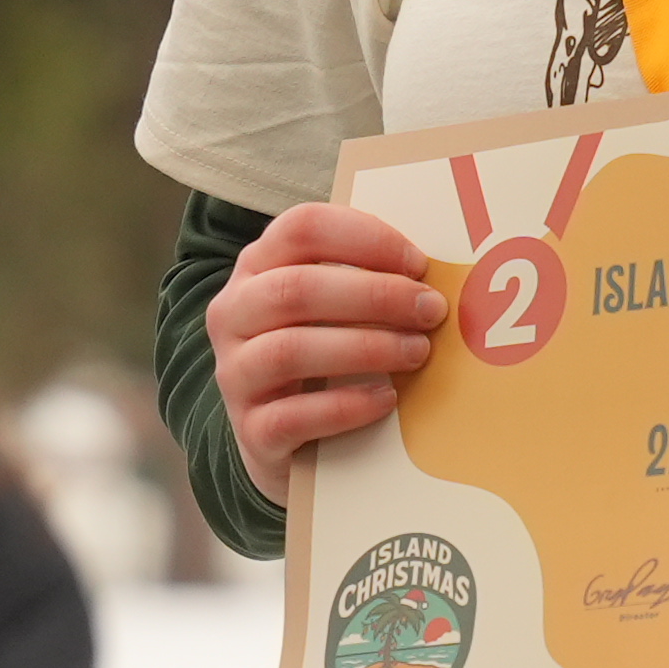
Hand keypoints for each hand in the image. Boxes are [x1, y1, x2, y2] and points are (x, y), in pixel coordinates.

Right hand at [205, 199, 444, 473]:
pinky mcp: (250, 430)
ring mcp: (234, 373)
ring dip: (365, 348)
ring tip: (416, 353)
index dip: (364, 238)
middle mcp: (233, 313)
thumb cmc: (319, 358)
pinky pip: (293, 416)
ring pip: (290, 350)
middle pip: (296, 289)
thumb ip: (363, 283)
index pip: (302, 228)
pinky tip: (386, 399)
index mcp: (257, 267)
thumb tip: (434, 279)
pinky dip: (346, 406)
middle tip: (430, 310)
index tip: (417, 263)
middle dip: (374, 296)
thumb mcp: (328, 310)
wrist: (280, 439)